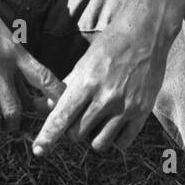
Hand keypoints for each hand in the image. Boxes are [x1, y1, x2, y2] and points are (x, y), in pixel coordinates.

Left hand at [31, 0, 184, 156]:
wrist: (145, 34)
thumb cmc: (110, 46)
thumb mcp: (83, 63)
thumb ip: (65, 87)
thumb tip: (42, 107)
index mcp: (86, 83)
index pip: (62, 117)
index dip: (48, 136)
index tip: (39, 150)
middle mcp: (105, 97)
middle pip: (78, 134)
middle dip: (74, 130)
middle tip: (80, 117)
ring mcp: (125, 106)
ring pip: (99, 143)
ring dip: (94, 137)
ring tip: (98, 121)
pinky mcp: (142, 112)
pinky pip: (122, 142)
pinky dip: (115, 139)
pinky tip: (115, 124)